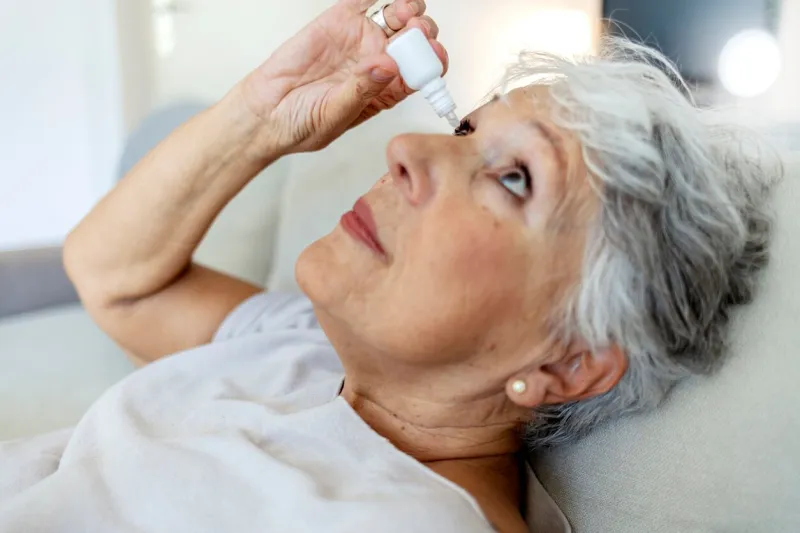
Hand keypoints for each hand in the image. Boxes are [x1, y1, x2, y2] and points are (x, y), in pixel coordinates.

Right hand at [240, 0, 446, 154]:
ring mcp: (362, 40)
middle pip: (416, 42)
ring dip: (409, 10)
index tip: (433, 53)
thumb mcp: (335, 115)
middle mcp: (380, 64)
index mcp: (387, 92)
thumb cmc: (302, 123)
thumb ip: (362, 90)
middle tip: (416, 31)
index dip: (432, 61)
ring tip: (404, 12)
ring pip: (399, 18)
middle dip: (423, 33)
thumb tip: (389, 67)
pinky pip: (365, 1)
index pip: (422, 73)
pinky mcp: (340, 21)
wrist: (265, 112)